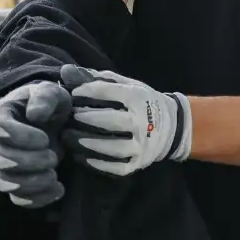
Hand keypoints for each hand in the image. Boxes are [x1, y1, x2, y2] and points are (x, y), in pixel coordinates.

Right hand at [0, 81, 71, 207]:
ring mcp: (0, 163)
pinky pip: (16, 198)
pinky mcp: (12, 180)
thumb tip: (34, 115)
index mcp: (1, 114)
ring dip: (32, 183)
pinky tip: (58, 190)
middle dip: (30, 162)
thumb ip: (45, 97)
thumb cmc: (49, 104)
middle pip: (1, 159)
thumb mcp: (52, 92)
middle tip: (54, 157)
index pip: (1, 129)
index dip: (23, 137)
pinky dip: (36, 199)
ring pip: (5, 182)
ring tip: (55, 176)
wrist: (51, 120)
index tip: (45, 138)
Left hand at [59, 64, 191, 175]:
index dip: (88, 91)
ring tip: (69, 138)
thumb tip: (67, 72)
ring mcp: (141, 145)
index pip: (111, 92)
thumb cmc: (143, 102)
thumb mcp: (128, 85)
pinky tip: (82, 156)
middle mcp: (142, 122)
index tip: (73, 93)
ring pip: (114, 147)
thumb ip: (100, 79)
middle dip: (87, 118)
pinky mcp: (138, 163)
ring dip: (89, 143)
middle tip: (69, 117)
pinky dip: (98, 164)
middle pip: (111, 121)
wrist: (172, 127)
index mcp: (139, 99)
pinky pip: (117, 167)